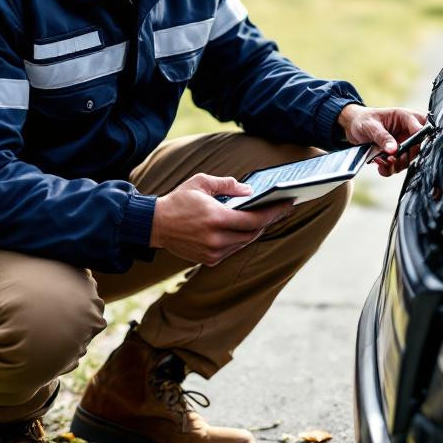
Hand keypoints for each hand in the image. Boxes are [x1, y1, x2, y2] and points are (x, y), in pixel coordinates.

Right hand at [149, 173, 293, 265]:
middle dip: (267, 221)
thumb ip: (227, 185)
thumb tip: (249, 191)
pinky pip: (232, 249)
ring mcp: (213, 252)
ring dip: (255, 230)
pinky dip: (240, 239)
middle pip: (252, 233)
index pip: (253, 219)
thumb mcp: (201, 183)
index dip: (272, 212)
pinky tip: (246, 228)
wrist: (155, 224)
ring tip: (266, 217)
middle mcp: (216, 239)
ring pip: (244, 243)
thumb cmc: (179, 200)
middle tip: (280, 209)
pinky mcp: (209, 259)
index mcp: (216, 219)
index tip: (286, 205)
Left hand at [338, 104, 428, 176]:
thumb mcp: (370, 125)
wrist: (353, 127)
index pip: (421, 130)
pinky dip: (388, 169)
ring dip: (395, 165)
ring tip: (381, 161)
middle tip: (390, 159)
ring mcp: (404, 145)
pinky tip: (379, 164)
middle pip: (417, 149)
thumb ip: (383, 137)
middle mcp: (408, 132)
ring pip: (408, 161)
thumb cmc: (364, 120)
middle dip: (404, 157)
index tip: (401, 149)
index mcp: (407, 118)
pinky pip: (397, 167)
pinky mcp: (396, 156)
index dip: (416, 142)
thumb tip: (394, 150)